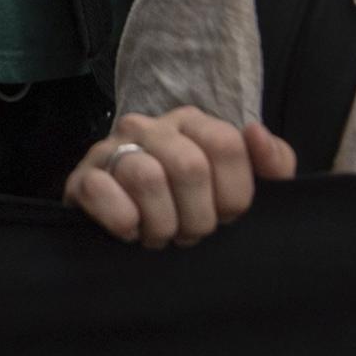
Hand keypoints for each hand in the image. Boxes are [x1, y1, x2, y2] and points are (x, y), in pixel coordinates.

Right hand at [66, 109, 293, 246]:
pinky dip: (123, 221)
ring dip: (161, 224)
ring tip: (160, 234)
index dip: (232, 195)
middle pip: (190, 167)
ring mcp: (110, 148)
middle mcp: (149, 127)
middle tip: (189, 233)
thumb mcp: (241, 183)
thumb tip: (256, 132)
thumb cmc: (192, 203)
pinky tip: (130, 230)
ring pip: (146, 178)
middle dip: (197, 218)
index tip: (222, 214)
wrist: (129, 223)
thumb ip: (273, 162)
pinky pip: (102, 192)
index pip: (227, 145)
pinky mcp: (82, 177)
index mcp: (192, 122)